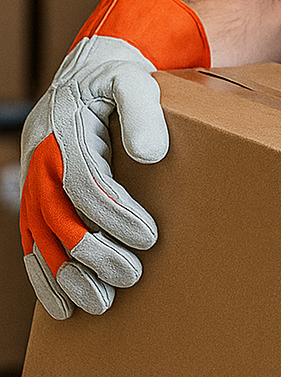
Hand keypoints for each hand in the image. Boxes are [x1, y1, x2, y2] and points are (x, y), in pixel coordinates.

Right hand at [19, 0, 208, 318]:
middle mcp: (40, 159)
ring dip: (67, 277)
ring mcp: (33, 180)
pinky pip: (32, 242)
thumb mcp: (136, 80)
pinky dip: (44, 278)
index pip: (86, 182)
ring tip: (102, 303)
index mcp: (62, 130)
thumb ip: (143, 112)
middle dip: (94, 253)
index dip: (115, 214)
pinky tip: (63, 306)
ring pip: (41, 238)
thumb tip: (151, 155)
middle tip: (131, 276)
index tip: (149, 237)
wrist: (90, 71)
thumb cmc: (120, 78)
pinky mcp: (36, 197)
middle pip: (60, 217)